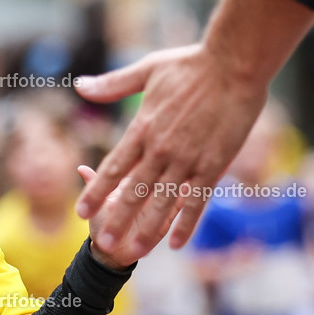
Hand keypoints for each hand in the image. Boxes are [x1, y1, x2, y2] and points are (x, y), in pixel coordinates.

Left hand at [75, 44, 266, 255]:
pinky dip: (187, 223)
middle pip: (133, 191)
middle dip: (117, 219)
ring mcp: (187, 159)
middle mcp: (161, 148)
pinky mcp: (213, 164)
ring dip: (148, 228)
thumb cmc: (191, 64)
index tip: (80, 211)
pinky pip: (197, 200)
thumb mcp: (146, 70)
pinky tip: (177, 243)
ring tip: (135, 252)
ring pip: (163, 202)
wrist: (235, 63)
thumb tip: (78, 85)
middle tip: (104, 242)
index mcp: (142, 128)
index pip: (113, 167)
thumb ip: (112, 84)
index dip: (96, 191)